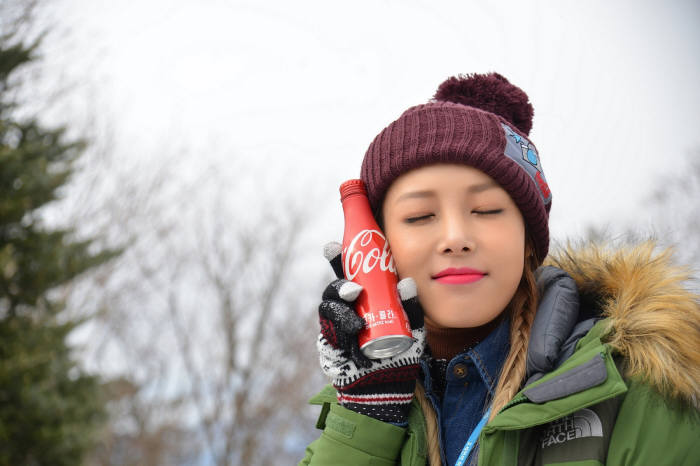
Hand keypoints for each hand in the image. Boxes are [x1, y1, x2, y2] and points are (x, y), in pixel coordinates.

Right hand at [317, 242, 425, 423]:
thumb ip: (412, 308)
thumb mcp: (413, 330)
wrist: (389, 389)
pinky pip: (329, 336)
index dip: (337, 258)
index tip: (332, 247)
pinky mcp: (330, 348)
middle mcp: (346, 309)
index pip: (348, 273)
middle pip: (333, 290)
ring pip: (328, 311)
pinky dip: (341, 336)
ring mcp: (335, 329)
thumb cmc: (400, 354)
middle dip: (338, 286)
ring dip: (340, 313)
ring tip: (357, 322)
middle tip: (354, 291)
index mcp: (364, 298)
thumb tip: (407, 283)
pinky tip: (354, 337)